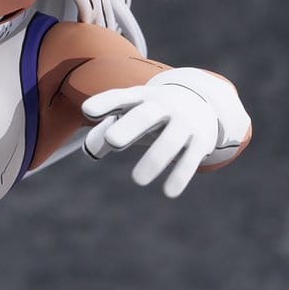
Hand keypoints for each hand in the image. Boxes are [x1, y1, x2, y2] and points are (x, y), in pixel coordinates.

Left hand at [81, 80, 218, 197]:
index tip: (87, 111)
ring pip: (170, 141)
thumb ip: (106, 130)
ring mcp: (184, 122)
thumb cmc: (152, 113)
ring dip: (154, 159)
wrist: (201, 102)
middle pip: (146, 115)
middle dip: (130, 127)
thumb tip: (92, 150)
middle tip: (112, 141)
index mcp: (142, 97)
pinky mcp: (200, 141)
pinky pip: (191, 158)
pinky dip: (180, 175)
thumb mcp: (131, 114)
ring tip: (137, 180)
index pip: (121, 98)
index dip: (104, 103)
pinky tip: (169, 192)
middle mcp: (164, 106)